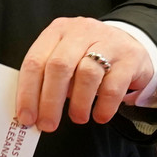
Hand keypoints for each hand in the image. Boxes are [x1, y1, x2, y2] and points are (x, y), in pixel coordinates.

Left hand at [15, 17, 156, 131]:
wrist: (130, 46)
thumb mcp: (66, 59)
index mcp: (57, 31)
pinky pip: (113, 87)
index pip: (35, 61)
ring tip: (77, 118)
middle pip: (59, 66)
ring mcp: (108, 41)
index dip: (28, 92)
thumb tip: (33, 112)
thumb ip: (47, 79)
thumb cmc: (89, 57)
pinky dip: (103, 107)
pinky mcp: (130, 57)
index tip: (26, 117)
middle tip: (47, 125)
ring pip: (86, 74)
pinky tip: (100, 116)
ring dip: (78, 104)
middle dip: (50, 101)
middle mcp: (81, 31)